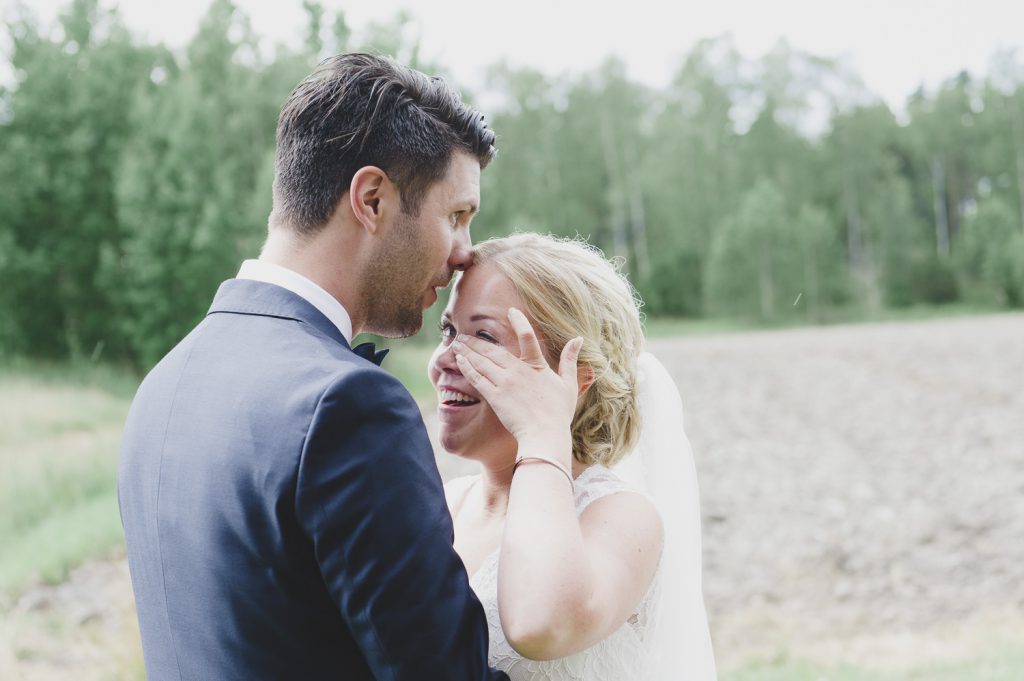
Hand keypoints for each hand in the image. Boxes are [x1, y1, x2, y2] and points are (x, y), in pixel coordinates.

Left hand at [452, 308, 581, 456]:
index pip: (527, 336)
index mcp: (537, 366)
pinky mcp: (494, 397)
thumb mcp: (569, 384)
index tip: (511, 311)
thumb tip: (578, 339)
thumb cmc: (559, 413)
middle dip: (477, 341)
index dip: (519, 321)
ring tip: (456, 343)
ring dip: (468, 351)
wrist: (545, 435)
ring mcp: (505, 383)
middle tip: (463, 335)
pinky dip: (467, 367)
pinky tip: (459, 360)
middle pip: (494, 350)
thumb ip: (570, 360)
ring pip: (482, 362)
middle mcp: (518, 371)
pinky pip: (477, 378)